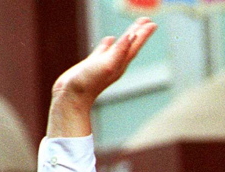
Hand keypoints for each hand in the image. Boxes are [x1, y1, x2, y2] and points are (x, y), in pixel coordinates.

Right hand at [47, 17, 156, 137]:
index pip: (134, 45)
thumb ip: (119, 51)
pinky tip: (110, 39)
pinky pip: (104, 51)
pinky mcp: (92, 65)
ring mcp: (103, 64)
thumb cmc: (88, 83)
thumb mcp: (106, 65)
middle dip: (139, 32)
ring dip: (126, 37)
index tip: (152, 23)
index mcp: (120, 63)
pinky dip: (109, 44)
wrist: (72, 98)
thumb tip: (131, 37)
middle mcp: (115, 64)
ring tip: (133, 28)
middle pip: (130, 44)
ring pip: (118, 47)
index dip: (143, 34)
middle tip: (147, 20)